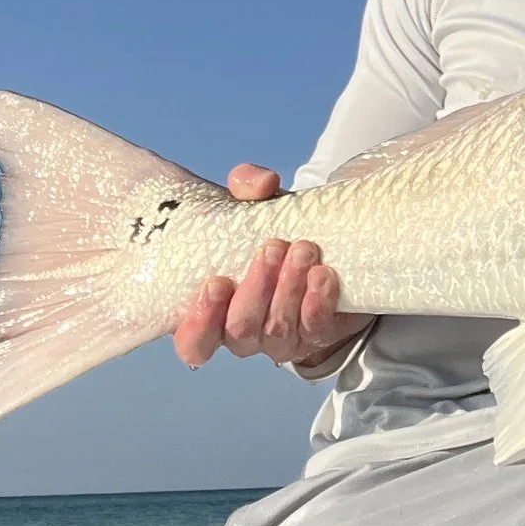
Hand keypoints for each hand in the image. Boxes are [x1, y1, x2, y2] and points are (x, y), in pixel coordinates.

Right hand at [172, 164, 372, 368]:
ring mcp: (283, 340)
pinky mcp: (320, 335)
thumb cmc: (276, 234)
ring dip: (288, 288)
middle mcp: (245, 333)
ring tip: (302, 249)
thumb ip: (246, 189)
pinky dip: (318, 302)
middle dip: (255, 287)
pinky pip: (316, 330)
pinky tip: (323, 275)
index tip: (216, 282)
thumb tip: (261, 183)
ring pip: (277, 329)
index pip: (193, 342)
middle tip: (273, 247)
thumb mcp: (255, 209)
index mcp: (216, 312)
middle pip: (239, 329)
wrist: (330, 249)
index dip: (199, 322)